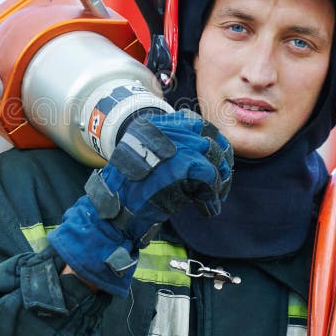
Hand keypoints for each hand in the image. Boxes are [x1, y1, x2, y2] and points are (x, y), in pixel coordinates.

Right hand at [48, 110, 232, 296]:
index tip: (214, 157)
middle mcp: (164, 129)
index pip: (192, 121)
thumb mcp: (145, 158)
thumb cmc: (128, 192)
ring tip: (213, 197)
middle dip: (219, 159)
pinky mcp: (183, 164)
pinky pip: (210, 176)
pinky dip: (212, 195)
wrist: (114, 213)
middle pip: (207, 136)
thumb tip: (207, 150)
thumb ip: (171, 149)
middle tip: (221, 180)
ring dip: (218, 178)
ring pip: (212, 155)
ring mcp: (174, 144)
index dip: (208, 140)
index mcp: (152, 125)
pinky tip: (206, 209)